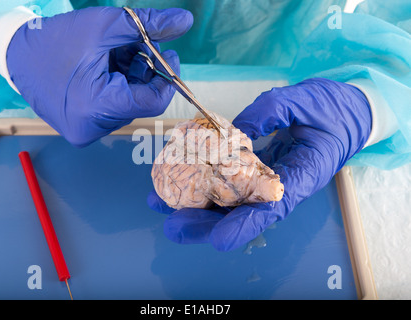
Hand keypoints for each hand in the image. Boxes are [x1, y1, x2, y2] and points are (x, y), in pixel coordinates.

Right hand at [7, 7, 192, 146]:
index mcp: (94, 106)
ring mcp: (86, 131)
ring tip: (116, 54)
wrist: (16, 56)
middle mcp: (91, 128)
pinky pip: (114, 109)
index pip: (151, 102)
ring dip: (132, 78)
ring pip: (129, 105)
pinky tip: (108, 68)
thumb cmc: (56, 40)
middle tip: (138, 47)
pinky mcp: (83, 129)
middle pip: (140, 102)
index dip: (166, 79)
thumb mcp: (105, 26)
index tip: (169, 55)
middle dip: (146, 73)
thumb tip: (185, 21)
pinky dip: (119, 87)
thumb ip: (148, 25)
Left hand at [148, 78, 371, 250]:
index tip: (219, 239)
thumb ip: (268, 112)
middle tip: (173, 226)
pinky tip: (177, 180)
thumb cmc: (331, 109)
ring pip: (230, 200)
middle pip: (242, 213)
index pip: (271, 208)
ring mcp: (266, 179)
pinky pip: (229, 182)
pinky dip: (203, 183)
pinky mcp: (255, 170)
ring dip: (196, 206)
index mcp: (302, 176)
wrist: (344, 113)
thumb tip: (231, 130)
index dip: (244, 226)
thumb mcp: (304, 101)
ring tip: (160, 203)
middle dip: (207, 223)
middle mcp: (281, 185)